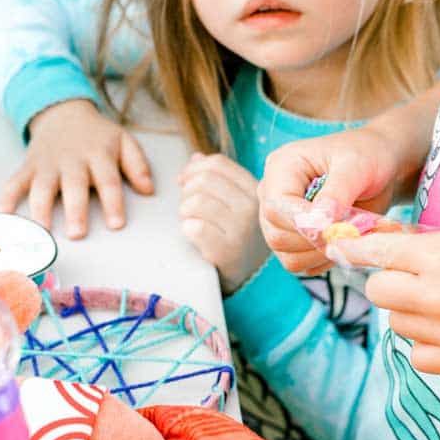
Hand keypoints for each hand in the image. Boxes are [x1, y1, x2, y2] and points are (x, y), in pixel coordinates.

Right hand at [0, 100, 153, 238]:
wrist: (63, 112)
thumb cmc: (97, 135)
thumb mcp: (123, 141)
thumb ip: (137, 165)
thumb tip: (149, 190)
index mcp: (99, 155)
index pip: (108, 181)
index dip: (113, 203)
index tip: (116, 225)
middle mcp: (72, 160)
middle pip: (74, 186)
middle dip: (75, 210)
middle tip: (77, 233)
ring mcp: (48, 163)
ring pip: (43, 186)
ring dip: (41, 207)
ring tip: (42, 229)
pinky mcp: (29, 165)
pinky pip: (15, 180)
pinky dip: (7, 195)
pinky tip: (4, 212)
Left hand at [178, 154, 268, 293]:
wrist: (256, 281)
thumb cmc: (241, 239)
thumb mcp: (237, 205)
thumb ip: (218, 180)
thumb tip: (196, 158)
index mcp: (255, 191)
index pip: (218, 164)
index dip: (194, 169)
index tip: (184, 182)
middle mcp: (252, 207)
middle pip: (204, 180)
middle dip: (186, 192)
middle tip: (187, 208)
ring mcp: (241, 229)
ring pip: (196, 202)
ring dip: (184, 212)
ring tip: (190, 222)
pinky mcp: (228, 251)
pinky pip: (194, 228)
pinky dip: (187, 230)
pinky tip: (194, 237)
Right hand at [259, 120, 426, 276]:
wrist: (380, 167)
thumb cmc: (368, 156)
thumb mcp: (356, 166)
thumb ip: (337, 192)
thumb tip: (320, 222)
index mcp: (281, 168)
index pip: (275, 207)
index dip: (304, 224)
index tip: (338, 225)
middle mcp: (274, 196)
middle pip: (277, 237)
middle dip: (317, 240)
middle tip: (352, 229)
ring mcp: (282, 221)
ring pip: (289, 258)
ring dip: (325, 253)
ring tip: (352, 232)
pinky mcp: (295, 242)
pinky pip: (305, 266)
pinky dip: (328, 259)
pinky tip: (346, 240)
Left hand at [338, 227, 439, 373]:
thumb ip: (424, 246)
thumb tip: (376, 249)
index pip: (377, 253)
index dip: (356, 248)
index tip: (340, 247)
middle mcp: (438, 297)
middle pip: (379, 291)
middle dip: (390, 281)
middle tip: (417, 276)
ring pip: (396, 323)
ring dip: (410, 312)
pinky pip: (416, 355)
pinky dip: (424, 343)